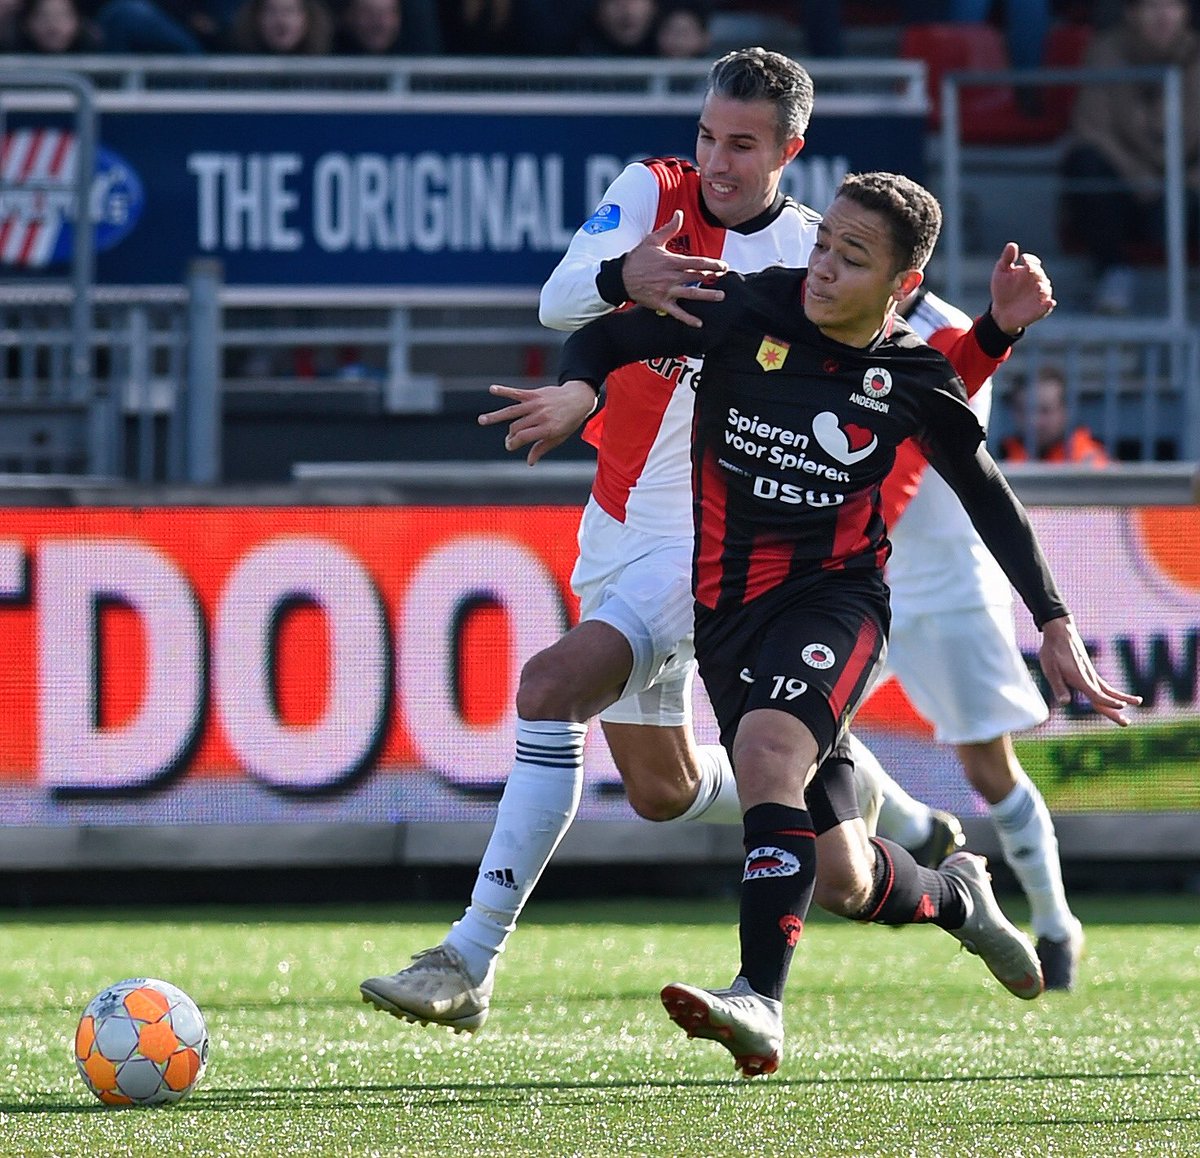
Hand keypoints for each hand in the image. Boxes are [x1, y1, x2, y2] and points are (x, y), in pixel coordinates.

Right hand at [478, 380, 598, 464]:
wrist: (578, 399)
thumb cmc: (568, 421)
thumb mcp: (558, 438)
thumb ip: (542, 448)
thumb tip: (529, 462)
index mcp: (547, 429)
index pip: (523, 437)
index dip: (513, 443)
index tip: (509, 445)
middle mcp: (541, 416)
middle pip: (516, 426)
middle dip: (510, 435)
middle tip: (509, 439)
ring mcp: (536, 404)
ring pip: (512, 411)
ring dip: (495, 416)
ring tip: (482, 420)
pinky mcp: (534, 394)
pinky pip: (516, 393)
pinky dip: (504, 391)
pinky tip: (492, 389)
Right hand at [621, 210, 728, 327]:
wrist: (620, 277)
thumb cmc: (637, 258)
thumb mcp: (652, 239)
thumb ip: (669, 228)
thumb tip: (680, 213)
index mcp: (672, 261)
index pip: (697, 262)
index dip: (712, 264)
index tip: (723, 266)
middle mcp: (671, 277)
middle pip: (697, 277)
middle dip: (712, 277)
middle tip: (725, 278)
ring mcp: (667, 291)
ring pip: (691, 294)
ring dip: (707, 296)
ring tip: (720, 296)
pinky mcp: (661, 303)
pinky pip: (677, 312)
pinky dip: (687, 319)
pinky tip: (699, 323)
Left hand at [989, 242, 1055, 334]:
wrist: (1001, 312)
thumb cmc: (1002, 290)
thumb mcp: (1001, 273)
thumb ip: (1007, 259)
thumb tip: (1012, 245)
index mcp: (1029, 271)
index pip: (1034, 262)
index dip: (1031, 259)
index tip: (1023, 259)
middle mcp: (1037, 282)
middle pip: (1041, 275)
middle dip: (1037, 272)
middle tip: (1030, 271)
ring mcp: (1040, 295)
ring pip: (1046, 289)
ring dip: (1044, 288)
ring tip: (1038, 287)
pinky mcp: (1040, 309)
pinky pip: (1048, 306)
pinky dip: (1049, 305)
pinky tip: (1048, 303)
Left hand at [1039, 615, 1141, 725]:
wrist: (1060, 632)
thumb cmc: (1052, 651)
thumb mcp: (1050, 670)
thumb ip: (1059, 686)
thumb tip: (1065, 703)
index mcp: (1080, 679)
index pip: (1097, 694)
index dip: (1108, 702)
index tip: (1122, 707)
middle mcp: (1089, 678)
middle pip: (1104, 697)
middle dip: (1115, 710)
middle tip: (1127, 723)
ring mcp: (1091, 675)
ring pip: (1108, 691)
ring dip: (1121, 699)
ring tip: (1139, 702)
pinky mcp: (1090, 672)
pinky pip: (1104, 686)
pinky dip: (1113, 694)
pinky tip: (1120, 699)